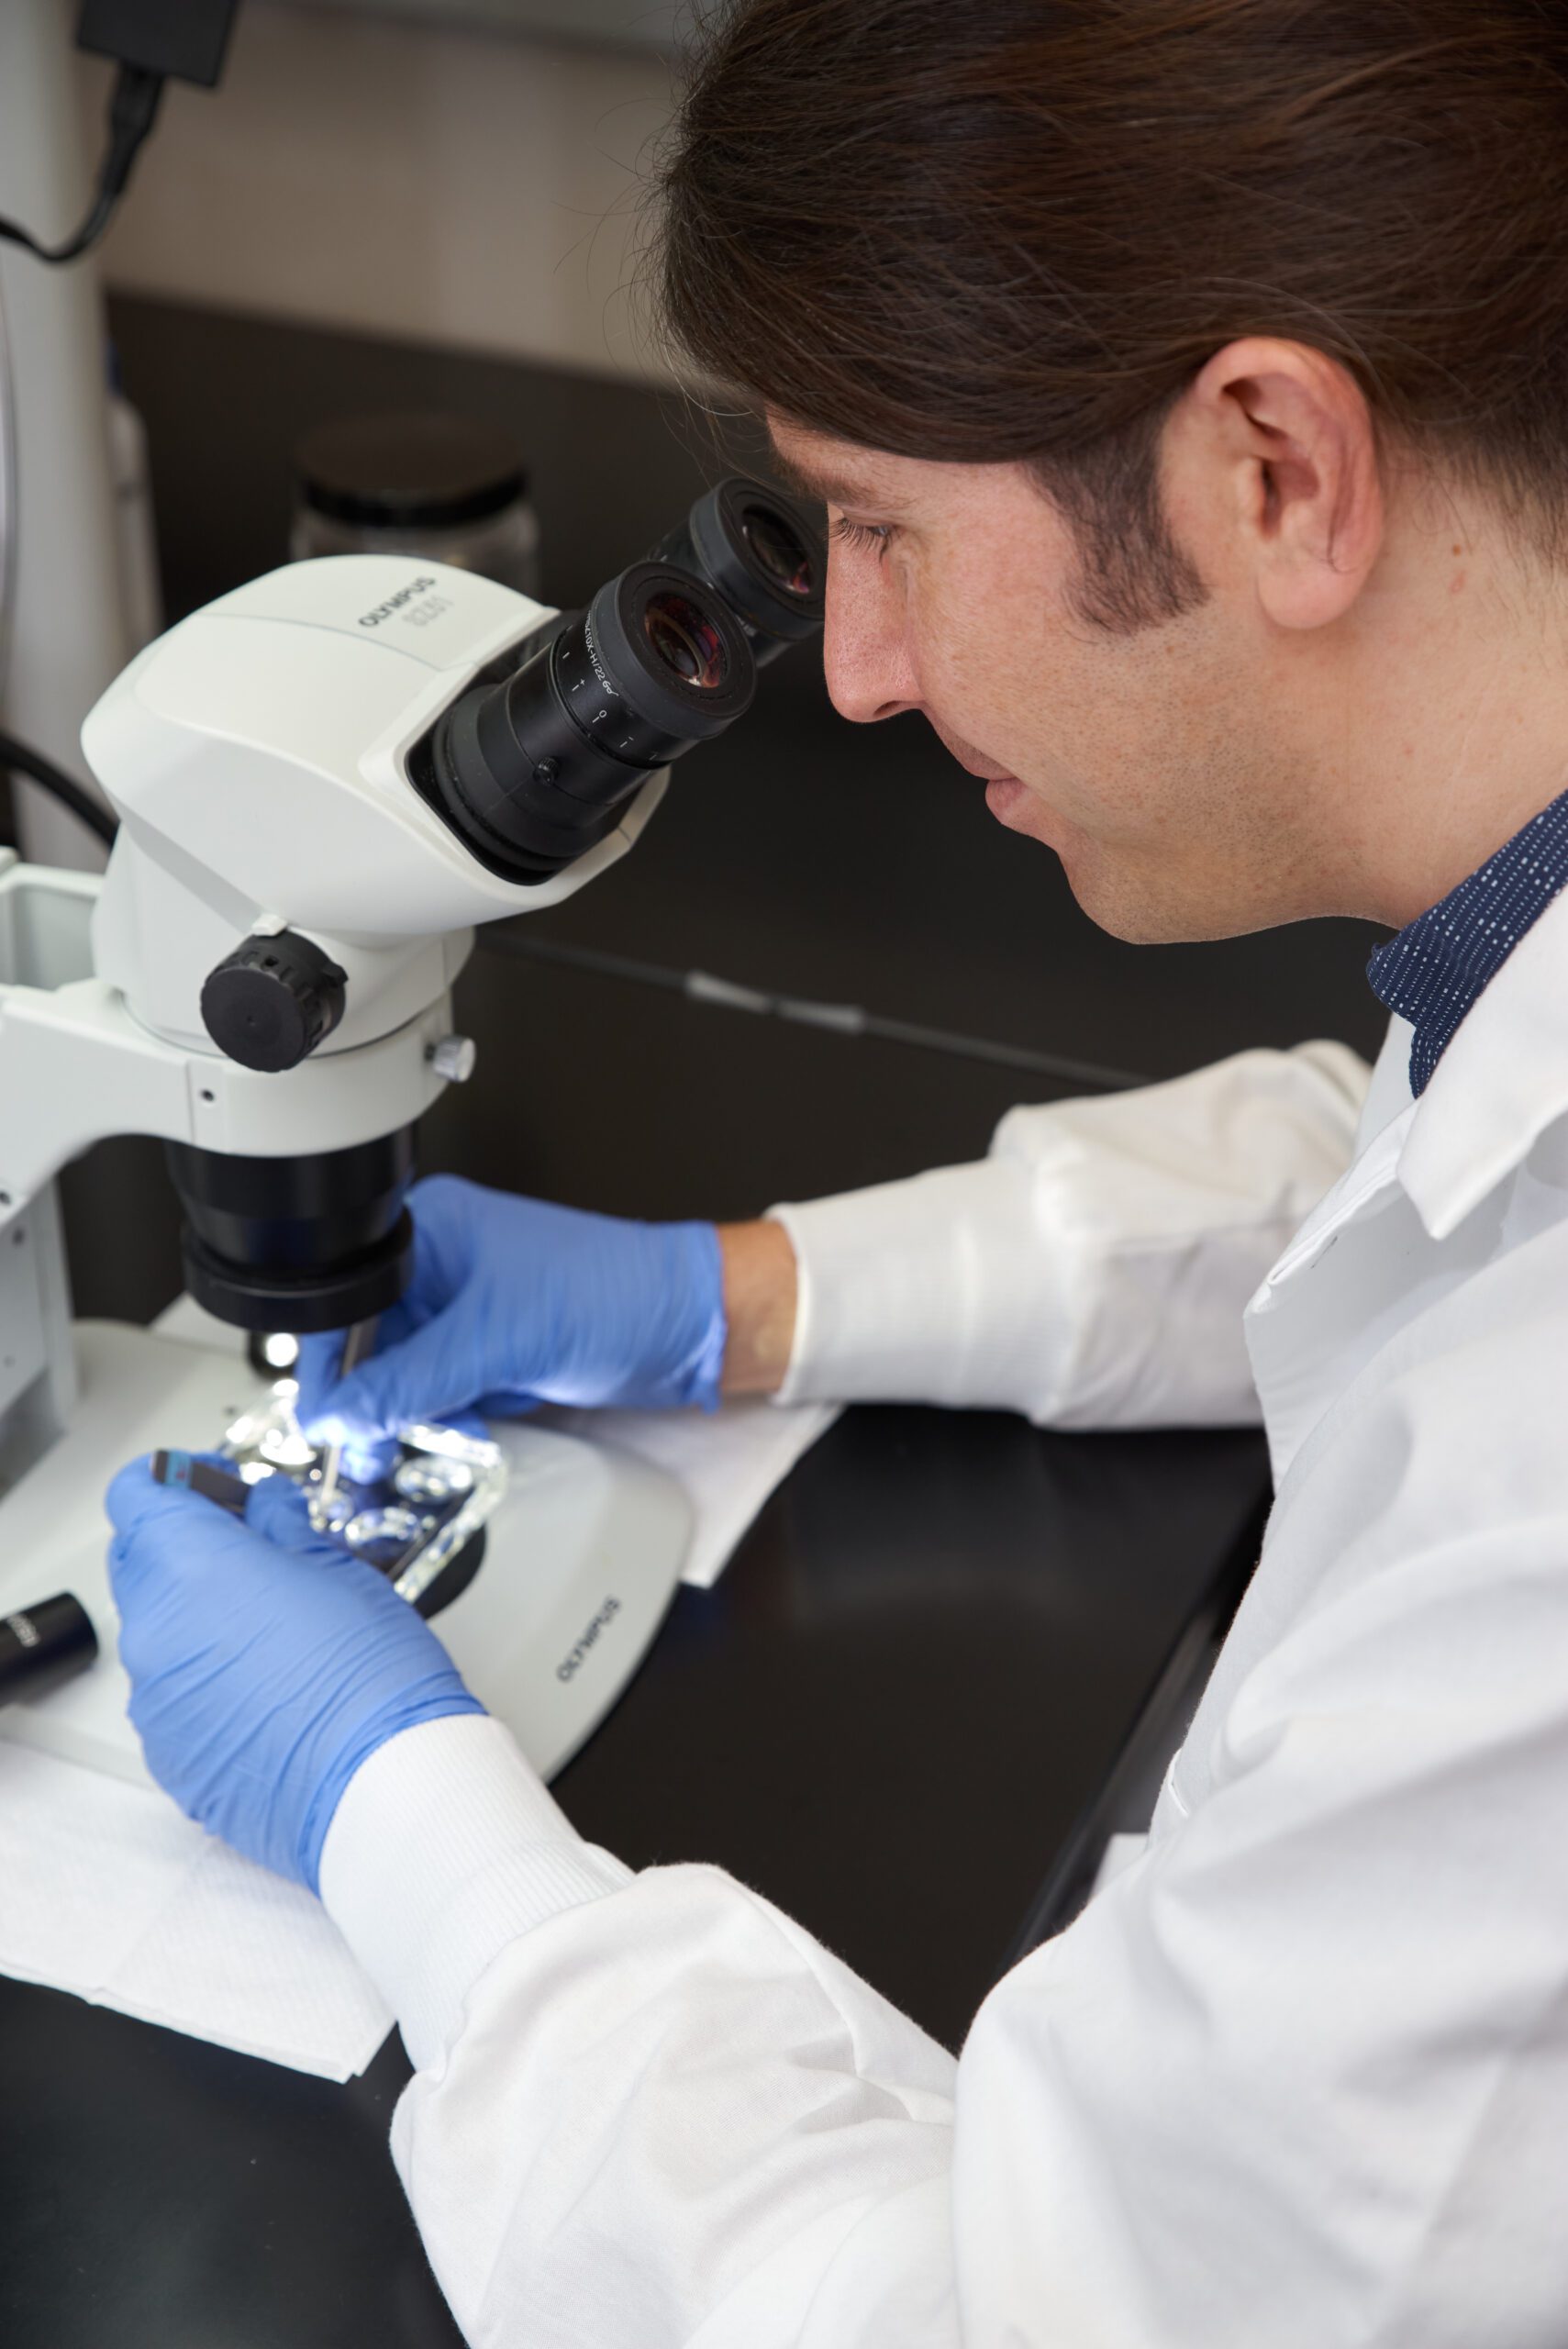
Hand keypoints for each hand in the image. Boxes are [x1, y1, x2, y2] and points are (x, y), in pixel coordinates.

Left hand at [105, 1457, 482, 1888]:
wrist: (380, 1786)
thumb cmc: (370, 1678)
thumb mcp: (339, 1570)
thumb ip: (283, 1529)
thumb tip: (264, 1509)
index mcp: (189, 1566)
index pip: (137, 1495)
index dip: (175, 1481)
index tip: (218, 1488)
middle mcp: (154, 1630)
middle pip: (140, 1561)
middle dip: (187, 1546)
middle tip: (255, 1551)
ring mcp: (153, 1699)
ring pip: (158, 1632)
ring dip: (198, 1616)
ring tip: (274, 1632)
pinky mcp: (167, 1754)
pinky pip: (171, 1696)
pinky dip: (205, 1680)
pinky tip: (269, 1690)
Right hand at [295, 1174, 725, 1455]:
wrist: (691, 1326)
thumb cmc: (616, 1294)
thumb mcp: (496, 1343)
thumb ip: (409, 1383)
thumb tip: (343, 1415)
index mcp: (434, 1232)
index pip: (350, 1303)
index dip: (334, 1366)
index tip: (328, 1423)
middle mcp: (446, 1265)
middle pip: (377, 1345)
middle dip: (379, 1402)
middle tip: (369, 1455)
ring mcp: (475, 1309)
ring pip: (413, 1375)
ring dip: (421, 1413)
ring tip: (434, 1436)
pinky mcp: (501, 1347)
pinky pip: (452, 1389)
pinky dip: (457, 1413)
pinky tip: (476, 1421)